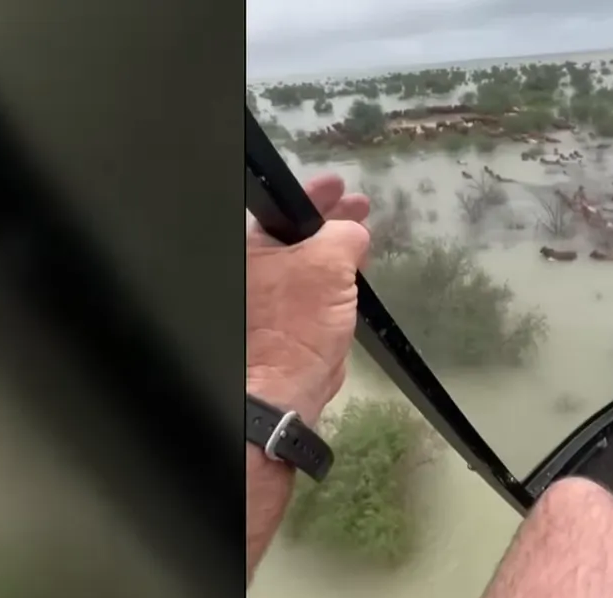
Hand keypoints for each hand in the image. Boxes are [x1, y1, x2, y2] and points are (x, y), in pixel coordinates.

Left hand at [245, 173, 369, 582]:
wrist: (280, 395)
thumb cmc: (297, 323)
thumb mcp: (330, 263)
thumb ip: (344, 235)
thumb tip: (353, 231)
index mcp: (252, 249)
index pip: (286, 209)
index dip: (317, 194)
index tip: (340, 186)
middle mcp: (252, 274)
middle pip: (293, 237)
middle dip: (330, 223)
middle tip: (359, 211)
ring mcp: (265, 305)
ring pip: (302, 268)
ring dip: (333, 256)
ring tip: (361, 247)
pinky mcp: (280, 333)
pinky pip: (307, 298)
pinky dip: (328, 287)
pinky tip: (349, 286)